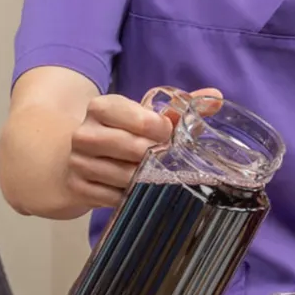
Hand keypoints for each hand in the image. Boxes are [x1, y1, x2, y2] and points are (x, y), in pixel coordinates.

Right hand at [64, 86, 220, 209]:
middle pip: (135, 149)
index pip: (141, 120)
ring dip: (145, 178)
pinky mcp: (79, 188)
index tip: (167, 135)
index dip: (162, 130)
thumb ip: (179, 107)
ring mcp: (79, 162)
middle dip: (156, 155)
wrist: (79, 157)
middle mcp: (85, 133)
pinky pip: (115, 197)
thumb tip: (215, 96)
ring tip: (150, 172)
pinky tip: (135, 188)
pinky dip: (130, 195)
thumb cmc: (121, 133)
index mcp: (101, 108)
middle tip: (163, 157)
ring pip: (126, 176)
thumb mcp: (143, 116)